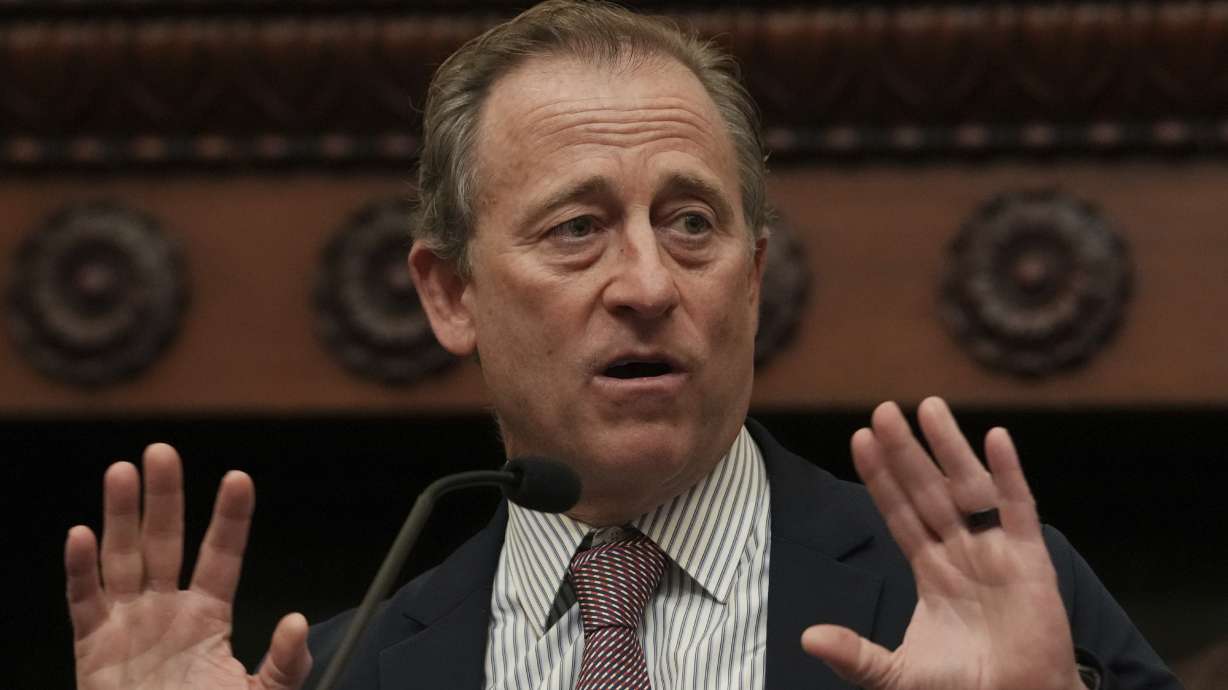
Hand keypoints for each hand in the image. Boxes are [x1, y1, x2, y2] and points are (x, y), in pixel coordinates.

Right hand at [65, 443, 311, 689]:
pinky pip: (84, 601)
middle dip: (163, 497)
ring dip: (120, 516)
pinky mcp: (92, 647)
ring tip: (122, 471)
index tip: (238, 479)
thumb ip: (283, 664)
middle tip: (162, 452)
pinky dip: (80, 569)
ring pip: (123, 558)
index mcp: (208, 616)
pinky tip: (81, 534)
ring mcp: (128, 624)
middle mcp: (166, 610)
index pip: (221, 555)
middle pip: (165, 542)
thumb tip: (296, 622)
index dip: (229, 518)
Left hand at [802, 397, 1084, 689]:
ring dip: (950, 448)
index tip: (860, 439)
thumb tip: (806, 638)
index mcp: (931, 570)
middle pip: (927, 490)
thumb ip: (855, 654)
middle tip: (883, 410)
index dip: (880, 477)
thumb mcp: (897, 674)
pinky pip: (1019, 508)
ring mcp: (996, 552)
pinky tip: (996, 439)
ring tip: (930, 408)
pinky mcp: (1031, 560)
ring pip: (968, 488)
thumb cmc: (963, 689)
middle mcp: (961, 552)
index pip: (899, 512)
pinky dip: (1009, 474)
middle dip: (906, 452)